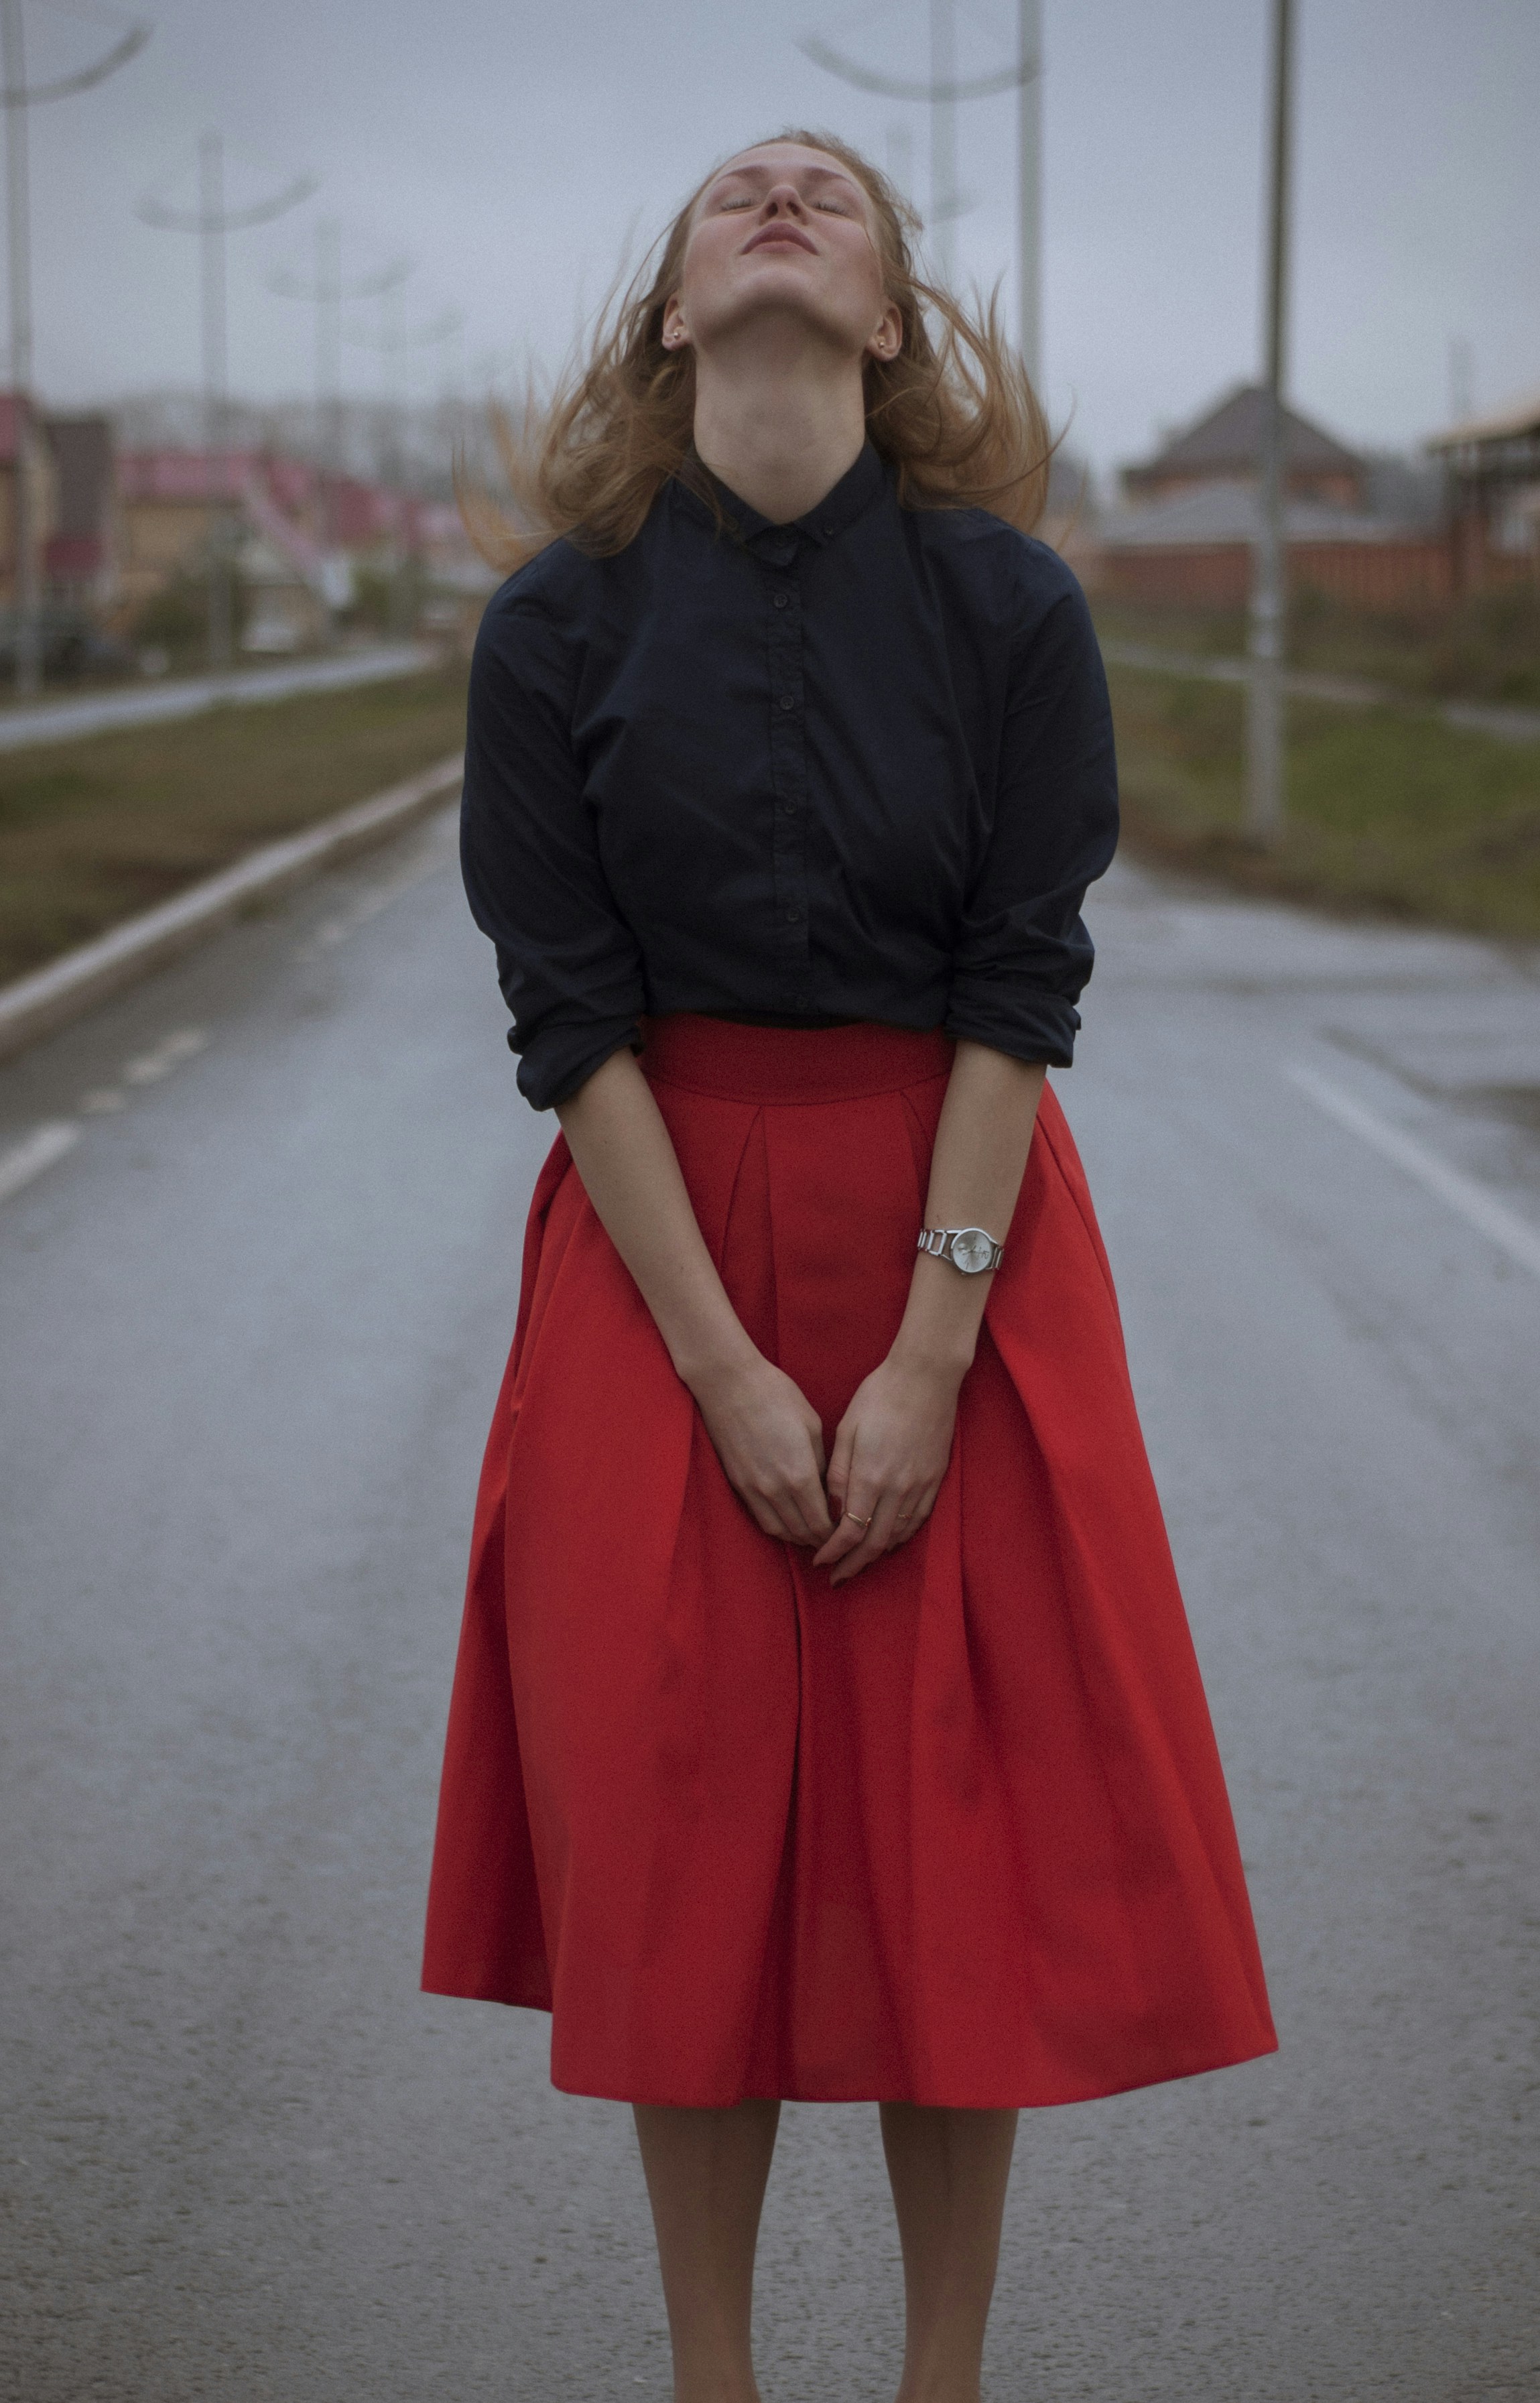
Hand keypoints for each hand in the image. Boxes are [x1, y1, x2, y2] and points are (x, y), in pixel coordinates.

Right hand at [689, 1350, 835, 1547]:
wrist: (730, 1384)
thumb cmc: (776, 1395)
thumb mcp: (811, 1425)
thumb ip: (822, 1463)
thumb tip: (827, 1489)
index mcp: (800, 1475)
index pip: (822, 1522)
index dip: (836, 1534)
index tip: (847, 1533)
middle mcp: (776, 1490)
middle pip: (802, 1531)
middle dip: (820, 1540)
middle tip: (835, 1540)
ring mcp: (753, 1489)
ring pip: (780, 1530)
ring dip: (799, 1537)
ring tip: (813, 1535)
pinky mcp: (737, 1483)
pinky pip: (761, 1518)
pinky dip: (778, 1526)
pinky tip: (789, 1521)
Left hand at [813, 1346, 962, 1585]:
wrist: (925, 1378)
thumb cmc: (879, 1397)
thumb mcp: (847, 1430)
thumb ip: (838, 1474)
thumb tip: (830, 1509)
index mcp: (870, 1477)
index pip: (848, 1531)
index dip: (832, 1552)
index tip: (819, 1560)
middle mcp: (897, 1489)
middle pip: (874, 1543)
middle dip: (853, 1565)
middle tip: (837, 1578)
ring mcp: (920, 1487)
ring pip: (898, 1536)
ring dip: (877, 1555)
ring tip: (859, 1563)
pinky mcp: (935, 1480)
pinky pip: (917, 1521)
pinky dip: (901, 1538)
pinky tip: (889, 1542)